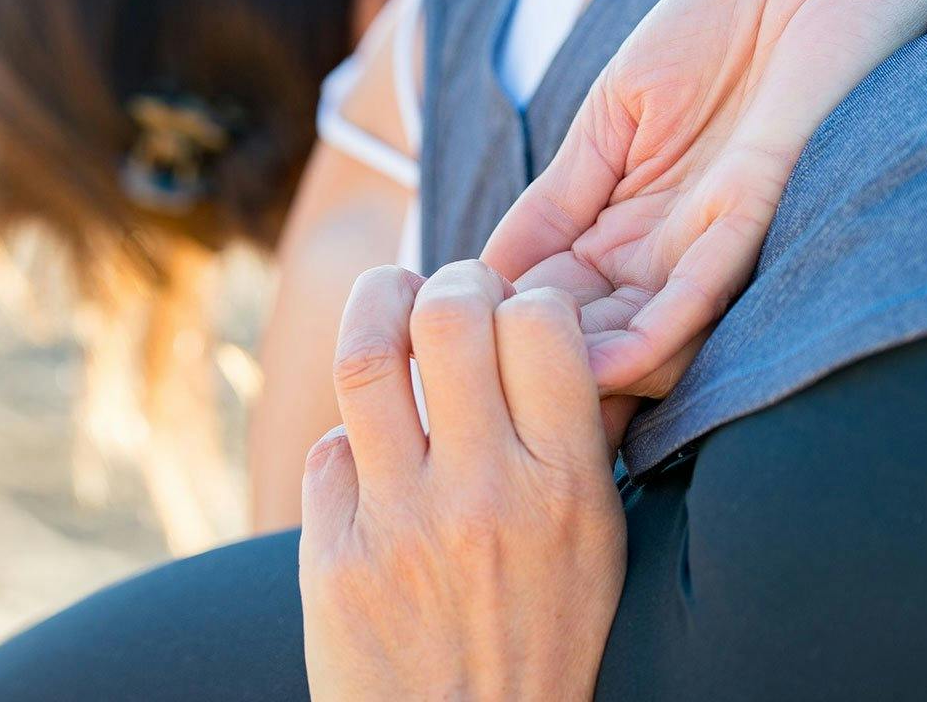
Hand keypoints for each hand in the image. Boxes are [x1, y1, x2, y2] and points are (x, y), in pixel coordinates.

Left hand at [300, 262, 624, 701]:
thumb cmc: (544, 643)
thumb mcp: (599, 545)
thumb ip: (584, 439)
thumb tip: (572, 333)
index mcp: (564, 487)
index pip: (540, 321)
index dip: (526, 296)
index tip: (519, 312)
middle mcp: (483, 495)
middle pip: (447, 312)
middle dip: (447, 283)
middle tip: (449, 298)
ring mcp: (400, 524)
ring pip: (365, 356)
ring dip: (374, 311)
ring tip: (388, 307)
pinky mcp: (333, 557)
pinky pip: (327, 448)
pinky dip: (348, 437)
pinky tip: (370, 453)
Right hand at [483, 0, 926, 397]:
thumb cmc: (722, 29)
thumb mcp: (611, 117)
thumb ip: (558, 194)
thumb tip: (478, 270)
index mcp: (623, 228)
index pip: (546, 302)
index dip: (495, 334)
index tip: (437, 368)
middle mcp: (666, 252)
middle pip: (589, 338)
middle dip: (534, 375)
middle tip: (474, 404)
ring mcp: (711, 238)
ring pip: (645, 337)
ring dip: (587, 373)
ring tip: (526, 401)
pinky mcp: (756, 210)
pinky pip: (704, 290)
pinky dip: (655, 333)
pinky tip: (607, 364)